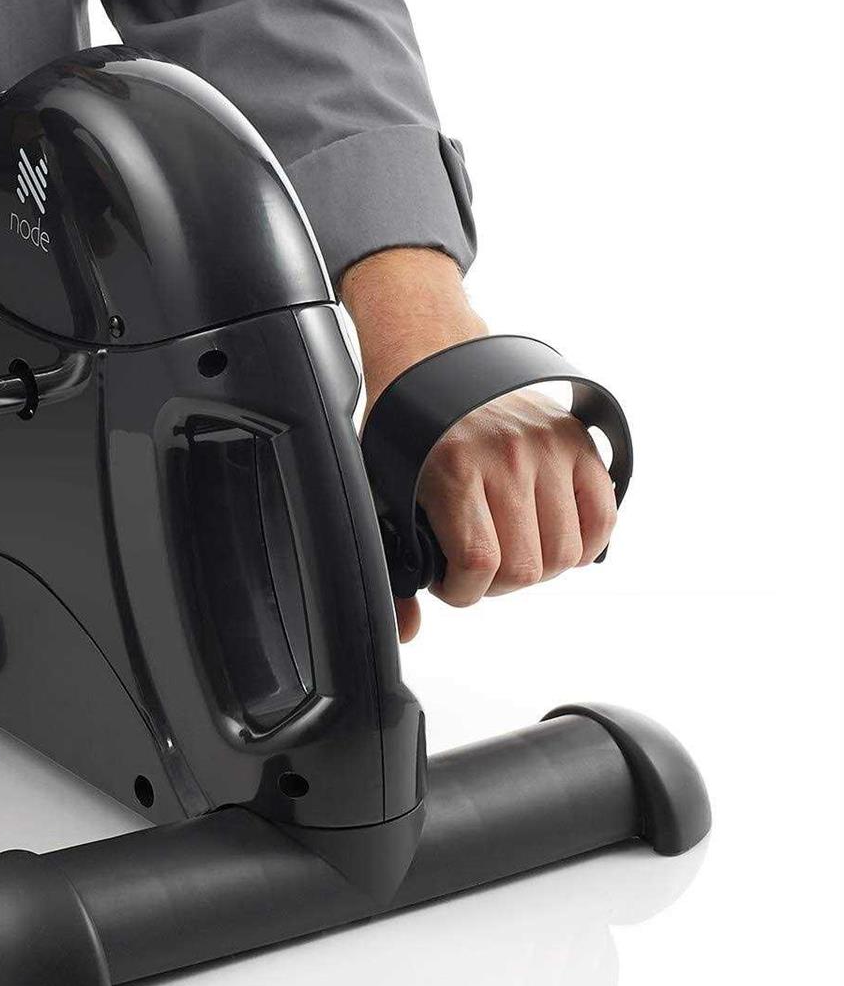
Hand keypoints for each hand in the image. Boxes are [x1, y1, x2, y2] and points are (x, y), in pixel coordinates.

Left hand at [340, 249, 616, 641]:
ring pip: (566, 552)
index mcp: (454, 469)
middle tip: (477, 565)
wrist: (433, 354)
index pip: (480, 564)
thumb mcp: (383, 486)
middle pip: (528, 567)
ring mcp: (548, 447)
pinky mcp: (578, 441)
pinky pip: (602, 517)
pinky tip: (550, 538)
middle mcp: (507, 456)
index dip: (463, 591)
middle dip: (497, 583)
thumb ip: (396, 563)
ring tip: (510, 548)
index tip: (450, 580)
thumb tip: (408, 630)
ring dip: (539, 567)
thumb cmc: (406, 423)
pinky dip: (583, 543)